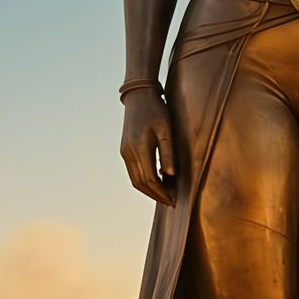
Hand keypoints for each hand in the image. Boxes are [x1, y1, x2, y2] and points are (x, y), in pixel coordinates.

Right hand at [120, 90, 176, 205]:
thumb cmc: (156, 110)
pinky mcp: (125, 150)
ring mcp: (125, 152)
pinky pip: (133, 172)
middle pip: (140, 183)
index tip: (173, 200)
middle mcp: (129, 153)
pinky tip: (156, 181)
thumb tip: (171, 175)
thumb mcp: (166, 130)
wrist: (138, 96)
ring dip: (149, 190)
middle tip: (170, 202)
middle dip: (155, 195)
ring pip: (135, 180)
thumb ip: (168, 153)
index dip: (162, 192)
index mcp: (139, 148)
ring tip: (164, 194)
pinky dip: (144, 181)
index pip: (150, 179)